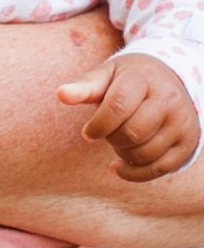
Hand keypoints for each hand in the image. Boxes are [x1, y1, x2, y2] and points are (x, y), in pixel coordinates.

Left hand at [58, 53, 199, 181]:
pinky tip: (119, 166)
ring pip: (144, 153)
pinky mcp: (187, 143)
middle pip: (132, 132)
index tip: (88, 132)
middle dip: (111, 138)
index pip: (117, 107)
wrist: (171, 79)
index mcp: (143, 78)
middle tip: (106, 132)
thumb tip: (61, 94)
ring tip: (118, 140)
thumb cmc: (130, 78)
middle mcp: (168, 99)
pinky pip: (158, 169)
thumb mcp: (108, 74)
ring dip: (123, 154)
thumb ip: (85, 86)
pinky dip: (134, 173)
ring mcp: (181, 122)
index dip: (98, 125)